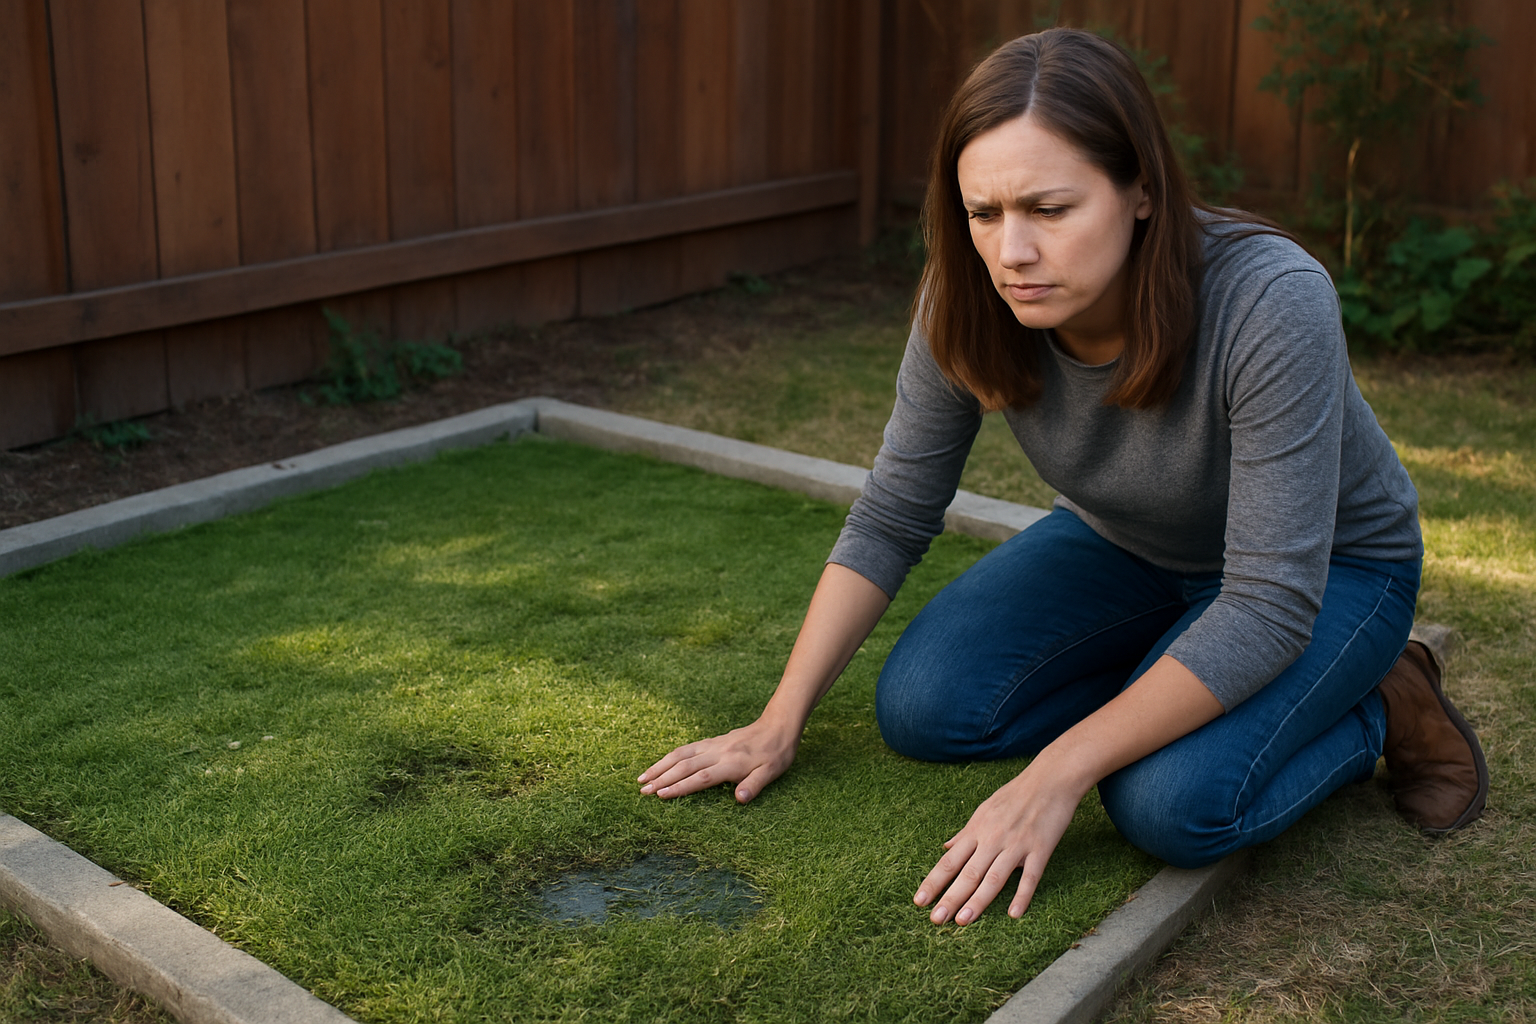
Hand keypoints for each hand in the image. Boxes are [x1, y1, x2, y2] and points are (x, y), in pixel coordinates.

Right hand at [638, 717, 799, 803]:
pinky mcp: (712, 741)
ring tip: (643, 777)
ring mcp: (713, 745)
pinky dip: (670, 756)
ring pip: (681, 754)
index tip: (660, 795)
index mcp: (731, 763)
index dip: (680, 787)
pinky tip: (662, 763)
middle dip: (661, 778)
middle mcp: (718, 752)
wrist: (778, 725)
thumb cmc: (777, 753)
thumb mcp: (772, 772)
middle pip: (684, 766)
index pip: (701, 778)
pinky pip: (687, 748)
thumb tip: (740, 799)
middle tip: (642, 790)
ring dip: (660, 765)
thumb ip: (755, 785)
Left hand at [913, 760, 1085, 924]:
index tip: (919, 901)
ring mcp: (1016, 845)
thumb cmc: (1015, 795)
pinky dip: (1022, 895)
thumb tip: (945, 847)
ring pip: (993, 878)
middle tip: (935, 920)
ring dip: (977, 901)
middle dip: (950, 898)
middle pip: (967, 873)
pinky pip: (1030, 876)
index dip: (933, 882)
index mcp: (977, 831)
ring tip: (963, 921)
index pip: (949, 861)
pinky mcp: (1040, 849)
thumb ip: (966, 833)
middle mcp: (992, 839)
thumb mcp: (984, 810)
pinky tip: (1013, 914)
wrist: (1050, 779)